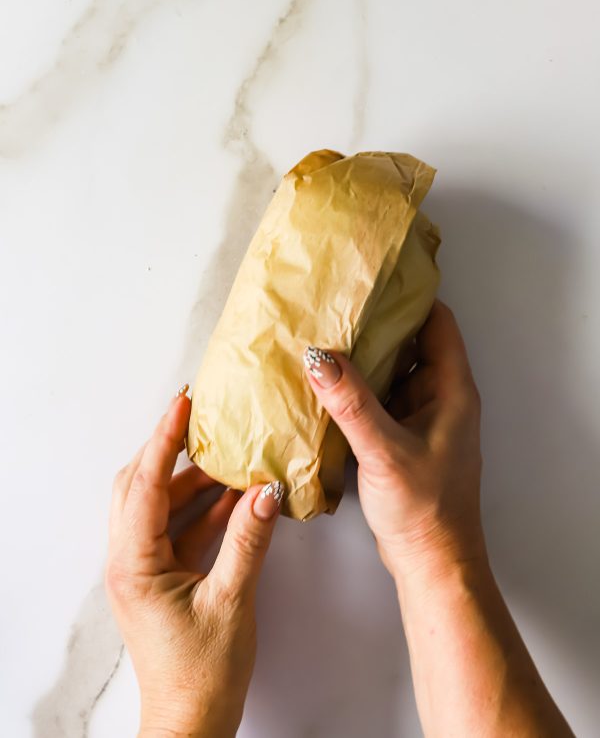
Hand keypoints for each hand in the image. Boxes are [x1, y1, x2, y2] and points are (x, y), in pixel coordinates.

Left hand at [106, 387, 282, 737]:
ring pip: (158, 505)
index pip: (146, 484)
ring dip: (190, 480)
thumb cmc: (203, 674)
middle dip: (169, 450)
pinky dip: (200, 508)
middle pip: (140, 485)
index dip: (164, 439)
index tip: (182, 402)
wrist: (191, 725)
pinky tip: (233, 495)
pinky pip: (176, 527)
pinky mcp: (160, 577)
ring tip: (227, 453)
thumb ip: (249, 540)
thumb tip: (267, 489)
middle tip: (200, 418)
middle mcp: (129, 560)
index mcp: (134, 563)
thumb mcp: (232, 601)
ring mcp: (143, 568)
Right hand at [304, 299, 484, 581]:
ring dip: (364, 358)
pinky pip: (379, 399)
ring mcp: (420, 418)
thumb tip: (319, 357)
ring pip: (391, 372)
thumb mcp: (384, 450)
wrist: (432, 563)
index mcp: (451, 390)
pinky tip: (327, 383)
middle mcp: (439, 397)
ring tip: (325, 335)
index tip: (374, 278)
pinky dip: (357, 389)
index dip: (410, 297)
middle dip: (377, 324)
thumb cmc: (425, 508)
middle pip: (410, 343)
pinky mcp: (401, 438)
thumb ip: (351, 403)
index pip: (437, 324)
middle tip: (337, 303)